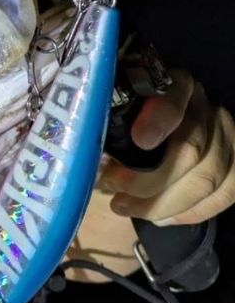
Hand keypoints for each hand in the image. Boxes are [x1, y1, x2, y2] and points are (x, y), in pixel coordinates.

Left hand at [99, 69, 234, 224]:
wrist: (148, 135)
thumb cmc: (118, 122)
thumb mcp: (108, 113)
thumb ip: (101, 122)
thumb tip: (82, 151)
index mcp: (171, 85)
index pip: (174, 98)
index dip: (161, 119)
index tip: (140, 140)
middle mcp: (203, 107)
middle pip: (191, 148)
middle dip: (147, 179)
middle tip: (111, 187)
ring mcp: (225, 135)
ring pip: (207, 177)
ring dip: (162, 202)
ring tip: (122, 206)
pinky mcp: (234, 163)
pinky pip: (226, 194)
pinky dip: (191, 212)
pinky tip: (159, 218)